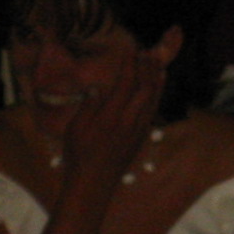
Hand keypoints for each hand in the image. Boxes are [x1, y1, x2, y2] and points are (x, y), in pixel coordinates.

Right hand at [61, 51, 166, 194]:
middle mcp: (129, 121)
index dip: (130, 65)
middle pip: (145, 88)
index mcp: (110, 116)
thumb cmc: (78, 154)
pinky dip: (157, 95)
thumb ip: (89, 105)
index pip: (125, 84)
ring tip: (157, 63)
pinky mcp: (141, 137)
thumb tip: (98, 88)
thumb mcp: (76, 127)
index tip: (130, 51)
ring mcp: (138, 130)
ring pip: (153, 99)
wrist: (93, 182)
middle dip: (147, 68)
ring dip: (156, 79)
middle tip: (147, 52)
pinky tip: (156, 87)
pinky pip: (153, 110)